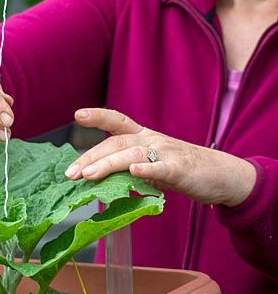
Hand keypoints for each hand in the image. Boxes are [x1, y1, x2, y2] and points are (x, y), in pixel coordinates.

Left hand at [65, 107, 256, 206]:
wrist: (222, 176)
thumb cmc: (181, 170)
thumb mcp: (151, 166)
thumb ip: (127, 168)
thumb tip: (97, 178)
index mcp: (144, 136)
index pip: (118, 122)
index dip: (98, 116)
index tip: (78, 115)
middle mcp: (152, 139)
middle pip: (118, 141)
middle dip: (91, 156)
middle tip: (71, 173)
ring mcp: (167, 153)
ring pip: (133, 153)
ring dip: (109, 163)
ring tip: (89, 175)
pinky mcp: (181, 169)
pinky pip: (162, 167)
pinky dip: (147, 169)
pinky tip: (134, 172)